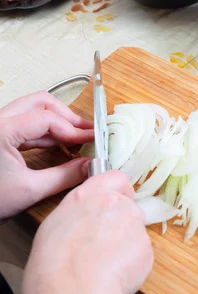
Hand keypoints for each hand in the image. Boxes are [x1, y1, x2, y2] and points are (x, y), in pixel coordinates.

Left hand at [0, 91, 93, 220]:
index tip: (92, 139)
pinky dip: (44, 131)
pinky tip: (59, 144)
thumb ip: (64, 176)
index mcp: (1, 130)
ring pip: (32, 110)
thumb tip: (89, 166)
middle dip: (66, 116)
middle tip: (86, 132)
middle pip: (40, 103)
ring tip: (76, 138)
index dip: (74, 129)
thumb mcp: (29, 190)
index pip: (47, 118)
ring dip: (56, 122)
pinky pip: (24, 124)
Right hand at [22, 170, 153, 293]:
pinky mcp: (147, 246)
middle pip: (127, 208)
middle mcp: (116, 204)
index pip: (115, 177)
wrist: (73, 288)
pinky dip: (130, 263)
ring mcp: (135, 224)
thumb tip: (87, 218)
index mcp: (89, 196)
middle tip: (101, 243)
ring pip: (134, 232)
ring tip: (102, 263)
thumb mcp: (56, 224)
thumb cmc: (55, 263)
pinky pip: (140, 253)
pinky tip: (112, 273)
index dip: (118, 189)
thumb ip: (80, 213)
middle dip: (120, 223)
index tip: (116, 199)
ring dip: (124, 244)